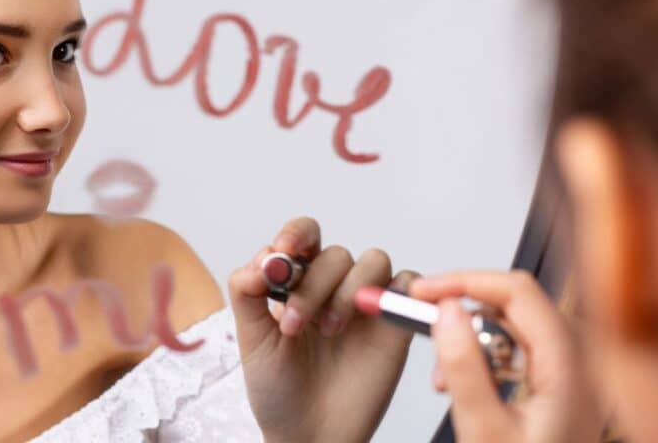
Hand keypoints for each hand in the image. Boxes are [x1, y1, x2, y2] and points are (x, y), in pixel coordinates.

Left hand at [228, 217, 413, 442]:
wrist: (309, 434)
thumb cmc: (279, 388)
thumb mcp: (252, 341)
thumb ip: (248, 295)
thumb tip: (261, 260)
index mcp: (297, 281)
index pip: (302, 236)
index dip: (295, 234)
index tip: (283, 252)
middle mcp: (333, 285)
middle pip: (335, 253)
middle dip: (314, 283)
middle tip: (295, 323)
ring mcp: (366, 303)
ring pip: (373, 260)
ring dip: (349, 288)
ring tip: (329, 329)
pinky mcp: (395, 324)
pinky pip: (408, 285)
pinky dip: (398, 291)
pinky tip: (373, 318)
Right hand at [409, 270, 603, 442]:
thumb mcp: (484, 431)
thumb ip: (463, 367)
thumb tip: (445, 310)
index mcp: (570, 366)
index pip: (516, 290)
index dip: (464, 281)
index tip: (423, 292)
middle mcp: (578, 362)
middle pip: (515, 302)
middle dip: (464, 310)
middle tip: (422, 321)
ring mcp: (573, 374)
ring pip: (514, 325)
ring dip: (472, 338)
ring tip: (444, 376)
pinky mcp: (561, 386)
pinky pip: (520, 349)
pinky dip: (486, 357)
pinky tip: (465, 386)